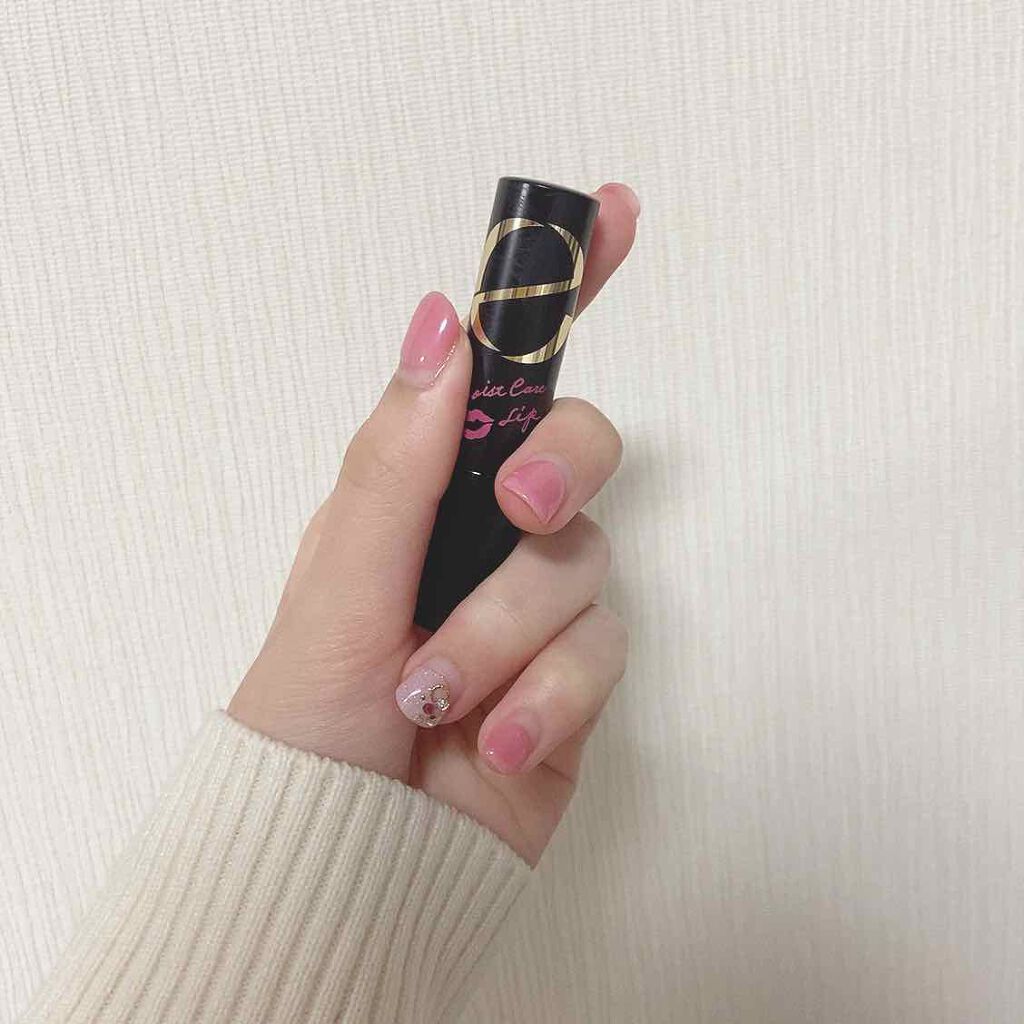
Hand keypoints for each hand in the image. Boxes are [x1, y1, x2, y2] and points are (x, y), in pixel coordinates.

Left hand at [228, 182, 638, 864]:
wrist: (344, 857)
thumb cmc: (313, 717)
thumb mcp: (339, 579)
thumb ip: (399, 457)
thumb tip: (445, 321)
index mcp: (425, 491)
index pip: (502, 375)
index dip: (556, 293)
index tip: (605, 213)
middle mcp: (489, 536)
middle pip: (582, 448)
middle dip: (562, 466)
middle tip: (519, 507)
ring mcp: (539, 608)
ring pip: (584, 568)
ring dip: (510, 633)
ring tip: (439, 696)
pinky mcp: (576, 680)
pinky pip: (602, 656)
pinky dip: (544, 700)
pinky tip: (490, 743)